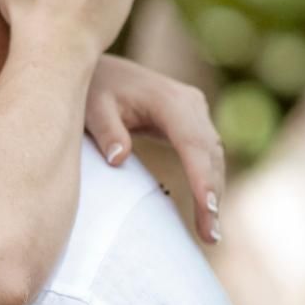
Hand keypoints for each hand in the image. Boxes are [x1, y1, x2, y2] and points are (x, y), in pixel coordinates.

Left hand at [84, 55, 224, 243]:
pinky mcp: (191, 121)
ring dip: (213, 193)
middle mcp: (189, 103)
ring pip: (212, 157)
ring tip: (210, 234)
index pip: (192, 142)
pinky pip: (205, 155)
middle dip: (212, 195)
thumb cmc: (94, 88)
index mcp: (168, 100)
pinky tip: (205, 212)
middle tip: (210, 236)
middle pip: (209, 154)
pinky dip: (207, 181)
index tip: (207, 207)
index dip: (201, 176)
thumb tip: (119, 159)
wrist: (101, 68)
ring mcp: (194, 111)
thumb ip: (106, 130)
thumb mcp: (91, 106)